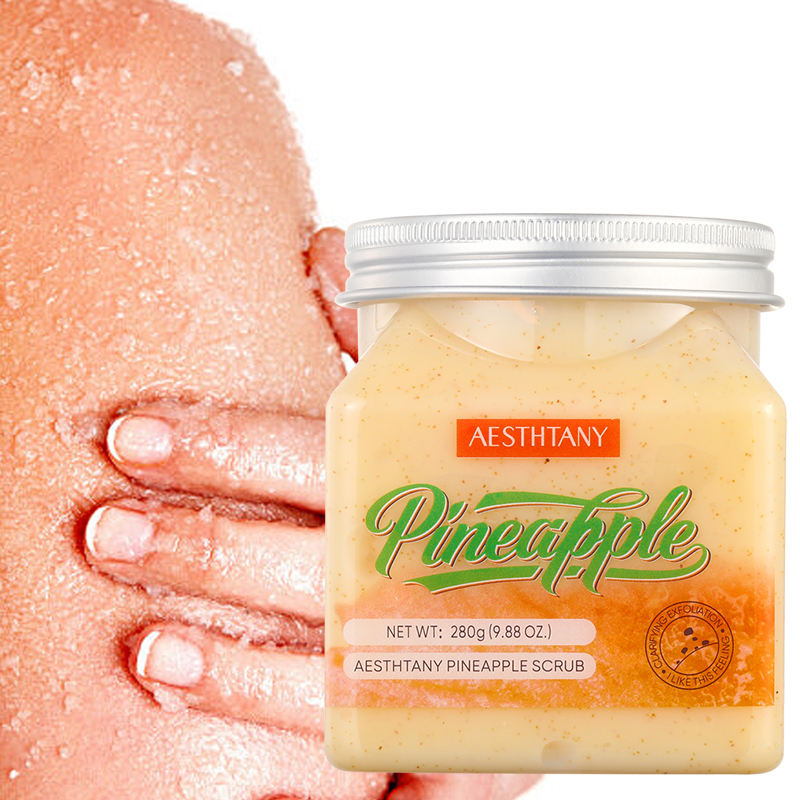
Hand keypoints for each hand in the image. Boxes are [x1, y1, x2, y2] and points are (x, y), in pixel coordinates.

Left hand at [80, 229, 538, 799]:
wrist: (591, 597)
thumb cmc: (498, 479)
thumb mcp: (459, 399)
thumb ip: (391, 333)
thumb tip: (329, 252)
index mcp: (443, 474)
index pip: (325, 456)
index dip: (229, 451)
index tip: (132, 438)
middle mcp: (445, 563)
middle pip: (318, 566)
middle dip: (211, 552)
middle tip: (110, 534)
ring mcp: (450, 650)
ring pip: (332, 661)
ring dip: (232, 658)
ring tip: (146, 645)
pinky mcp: (450, 718)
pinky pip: (356, 728)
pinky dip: (272, 715)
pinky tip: (199, 695)